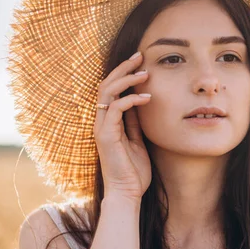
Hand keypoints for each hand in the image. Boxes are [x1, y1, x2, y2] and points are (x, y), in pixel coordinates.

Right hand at [94, 52, 151, 202]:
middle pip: (106, 84)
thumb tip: (140, 104)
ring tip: (145, 72)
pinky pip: (116, 108)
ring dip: (127, 78)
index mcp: (108, 122)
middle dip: (123, 67)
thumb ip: (135, 123)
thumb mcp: (138, 141)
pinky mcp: (105, 135)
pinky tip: (147, 97)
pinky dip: (131, 99)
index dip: (124, 73)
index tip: (141, 62)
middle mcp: (101, 121)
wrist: (127, 194)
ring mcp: (102, 128)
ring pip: (107, 91)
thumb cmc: (134, 172)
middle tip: (141, 55)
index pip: (112, 89)